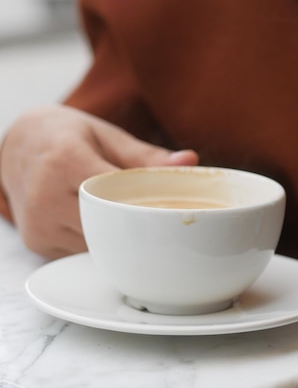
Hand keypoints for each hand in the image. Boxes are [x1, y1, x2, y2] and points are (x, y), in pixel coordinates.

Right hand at [0, 105, 197, 258]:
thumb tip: (190, 161)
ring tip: (140, 223)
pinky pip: (80, 252)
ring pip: (95, 245)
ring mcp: (38, 226)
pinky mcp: (36, 243)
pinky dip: (100, 243)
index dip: (147, 205)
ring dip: (119, 238)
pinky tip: (111, 228)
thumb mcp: (105, 136)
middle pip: (107, 226)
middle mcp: (45, 198)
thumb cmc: (66, 135)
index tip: (177, 210)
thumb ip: (145, 156)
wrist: (18, 144)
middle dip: (138, 225)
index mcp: (65, 162)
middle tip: (167, 223)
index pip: (115, 194)